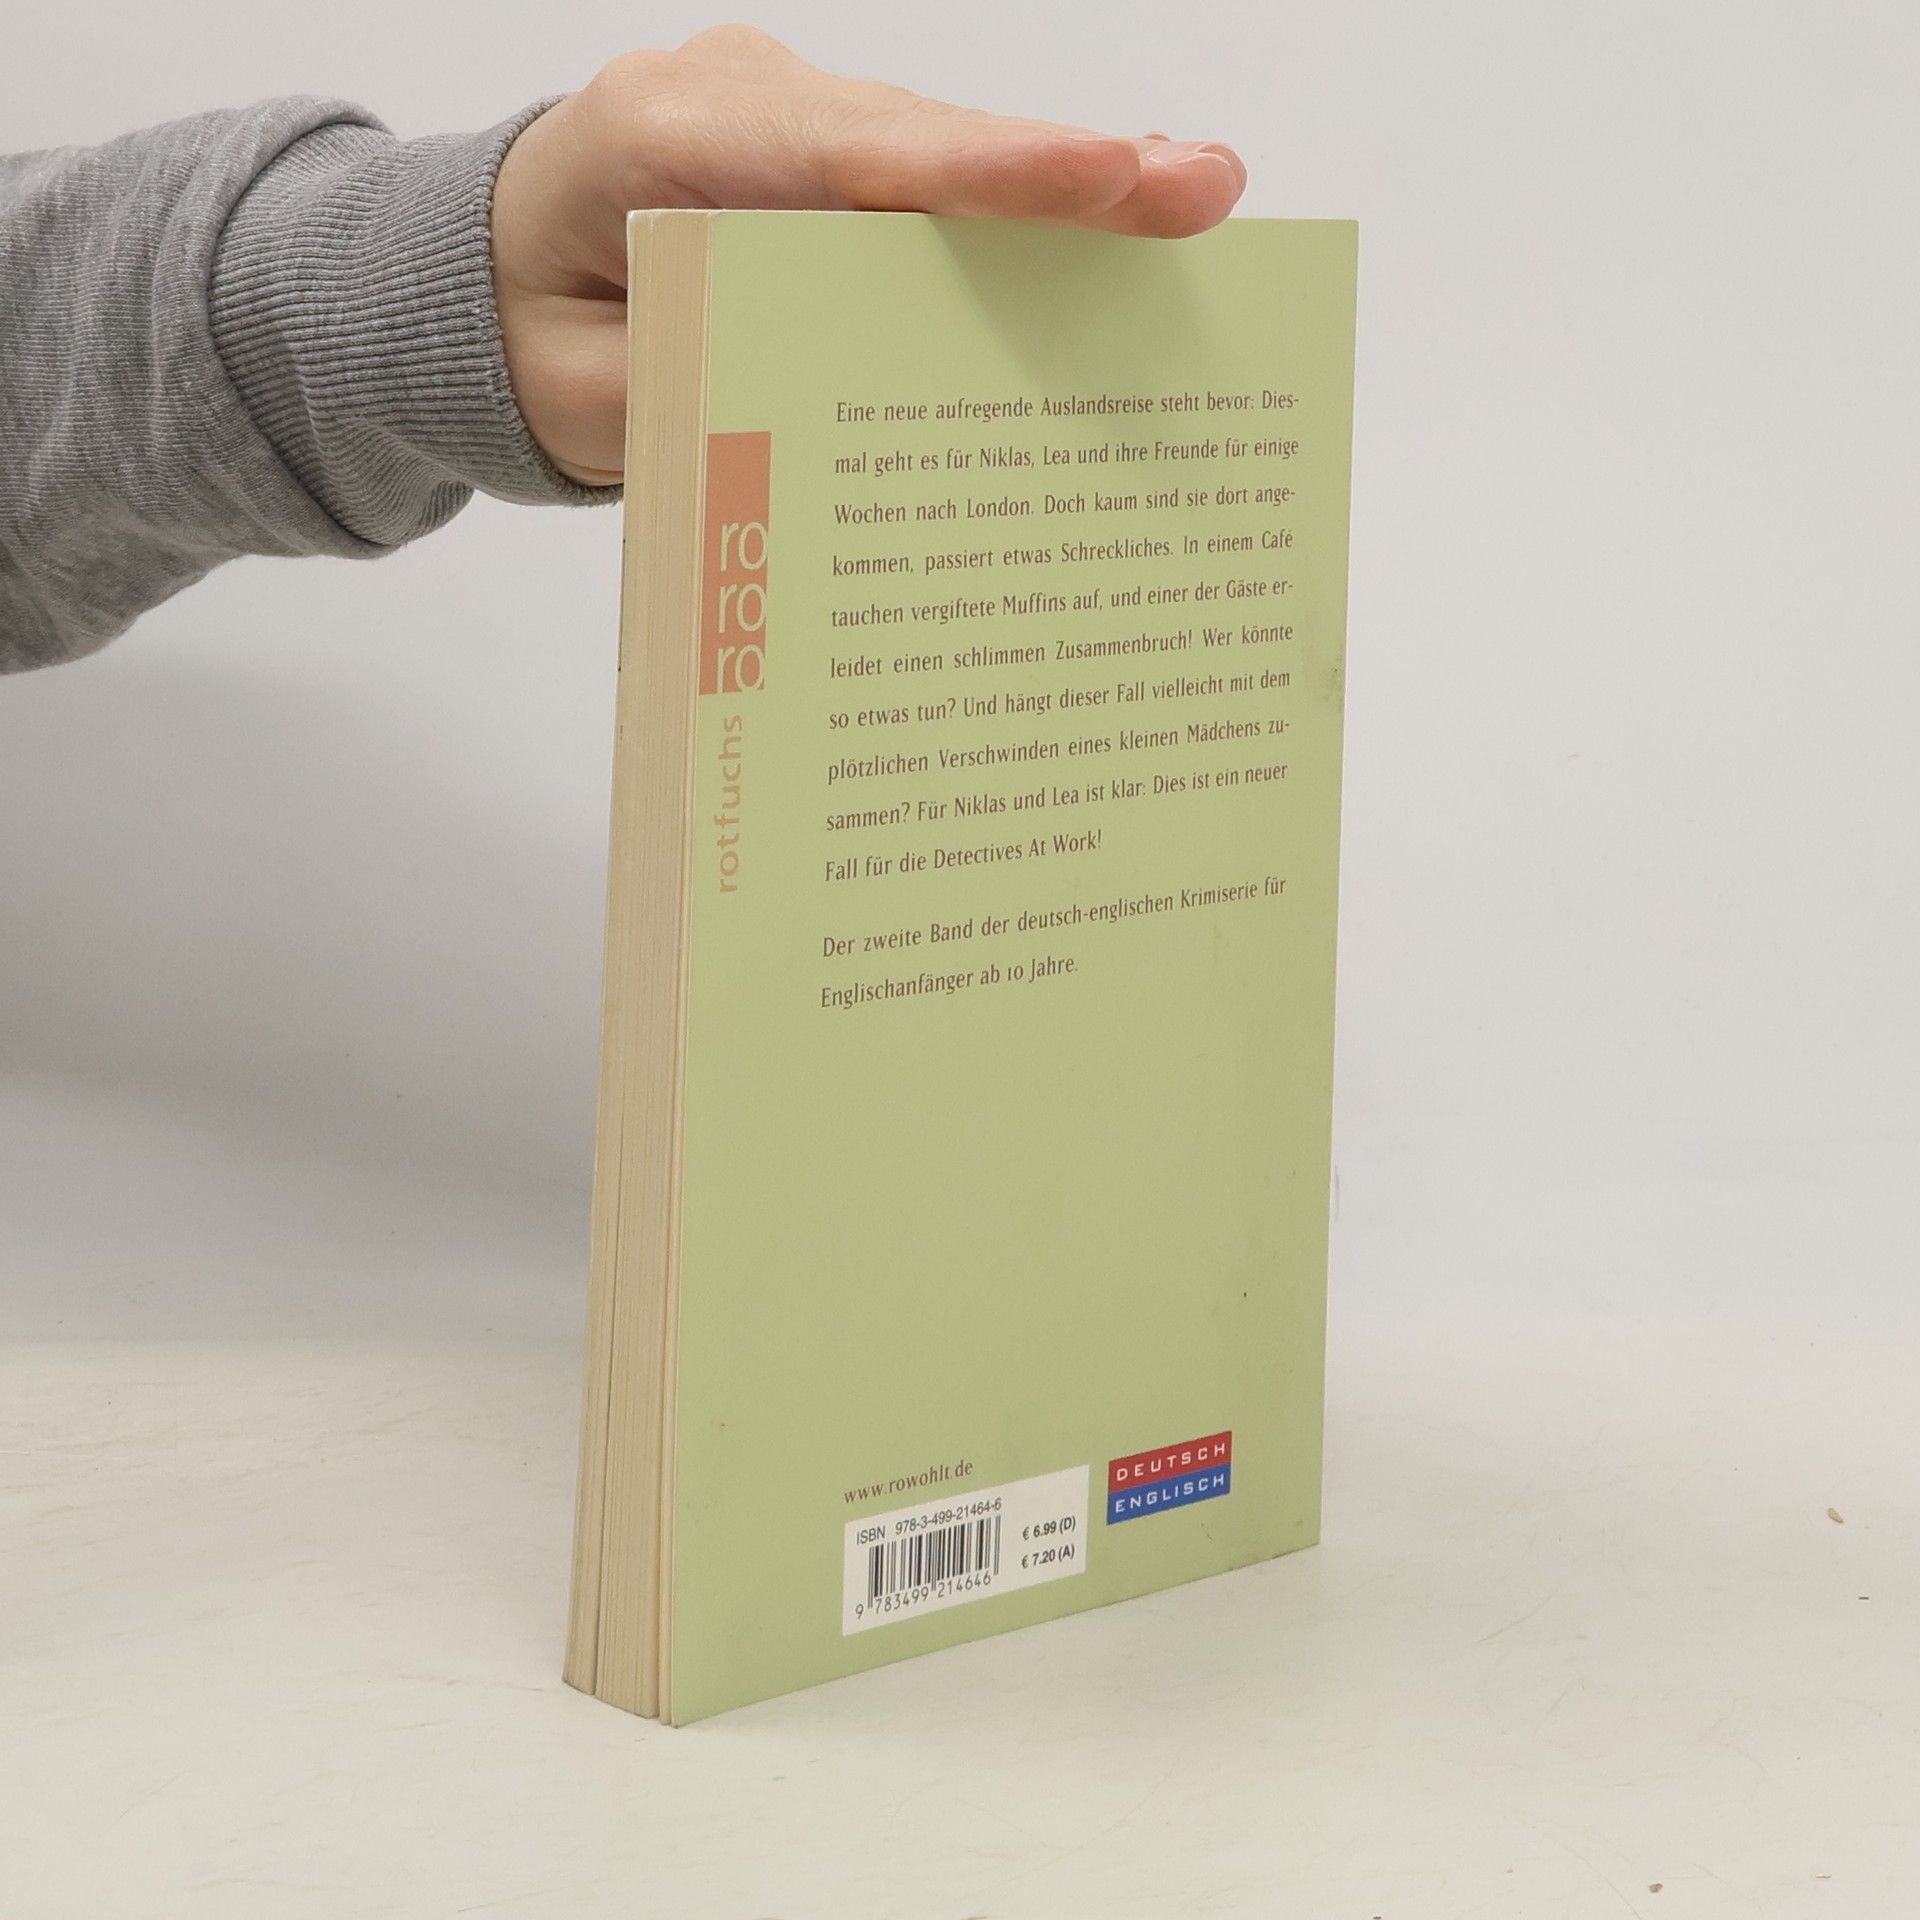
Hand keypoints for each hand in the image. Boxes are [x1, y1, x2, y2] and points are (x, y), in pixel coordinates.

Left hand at [488, 26, 1247, 483]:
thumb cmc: (524, 347)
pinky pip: (919, 181)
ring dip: (1052, 194)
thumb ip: (710, 393)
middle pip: (921, 141)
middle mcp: (735, 101)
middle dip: (1063, 173)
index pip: (848, 159)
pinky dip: (1002, 215)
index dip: (985, 175)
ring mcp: (779, 116)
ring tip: (1184, 208)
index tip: (1105, 180)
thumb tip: (847, 406)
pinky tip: (1102, 235)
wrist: (475, 291)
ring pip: (934, 153)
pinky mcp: (812, 155)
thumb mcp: (597, 397)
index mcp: (663, 139)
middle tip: (1203, 189)